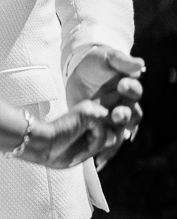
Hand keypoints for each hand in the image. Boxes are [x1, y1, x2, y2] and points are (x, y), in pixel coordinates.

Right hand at [23, 102, 123, 169]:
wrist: (40, 145)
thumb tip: (118, 135)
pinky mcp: (89, 113)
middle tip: (98, 160)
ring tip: (81, 152)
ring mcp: (91, 108)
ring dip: (99, 146)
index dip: (111, 143)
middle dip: (109, 146)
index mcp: (88, 115)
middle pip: (117, 128)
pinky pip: (105, 134)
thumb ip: (103, 142)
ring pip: (113, 131)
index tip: (100, 158)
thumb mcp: (86, 149)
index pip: (112, 128)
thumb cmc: (58, 151)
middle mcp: (91, 108)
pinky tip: (80, 147)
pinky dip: (95, 145)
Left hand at [66, 46, 143, 170]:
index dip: (130, 89)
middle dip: (124, 116)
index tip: (122, 84)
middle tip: (116, 114)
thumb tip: (140, 64)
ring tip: (108, 143)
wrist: (78, 70)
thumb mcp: (106, 57)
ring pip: (121, 132)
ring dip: (116, 139)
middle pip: (131, 115)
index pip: (135, 92)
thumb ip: (121, 61)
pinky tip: (98, 161)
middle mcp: (126, 105)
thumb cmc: (96, 61)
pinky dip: (104, 151)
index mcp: (130, 88)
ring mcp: (114, 117)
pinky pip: (107, 142)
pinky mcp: (102, 125)